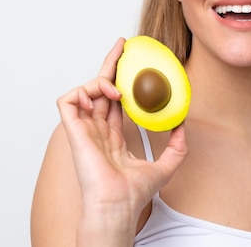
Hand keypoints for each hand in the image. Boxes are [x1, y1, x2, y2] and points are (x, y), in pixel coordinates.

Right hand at [57, 38, 187, 235]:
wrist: (118, 204)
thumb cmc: (134, 192)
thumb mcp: (167, 165)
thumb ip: (177, 145)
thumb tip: (183, 124)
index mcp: (113, 136)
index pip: (115, 100)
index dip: (122, 80)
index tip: (132, 61)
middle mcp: (97, 129)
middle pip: (101, 88)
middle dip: (110, 64)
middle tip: (123, 45)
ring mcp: (84, 129)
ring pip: (85, 91)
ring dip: (101, 81)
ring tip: (117, 87)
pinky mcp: (74, 130)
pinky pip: (67, 101)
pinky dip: (80, 91)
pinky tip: (101, 95)